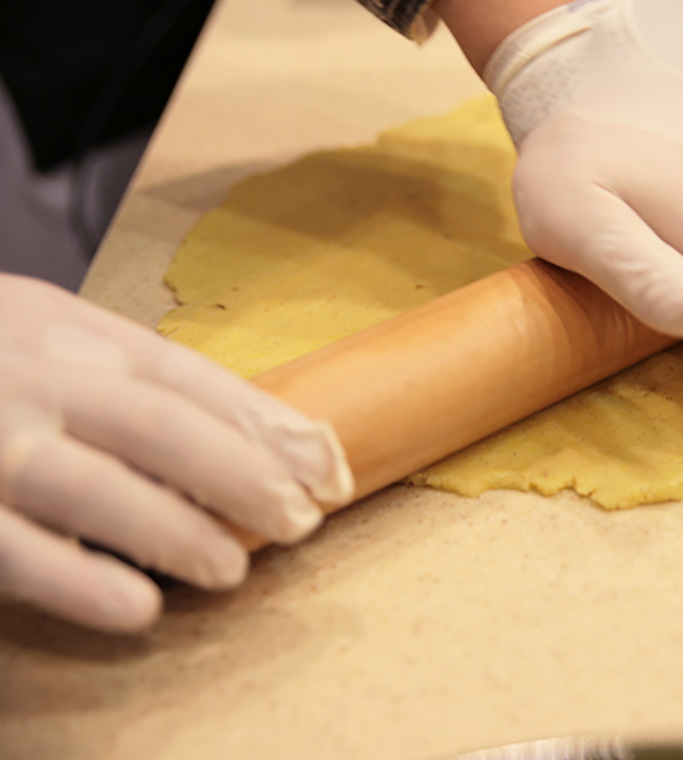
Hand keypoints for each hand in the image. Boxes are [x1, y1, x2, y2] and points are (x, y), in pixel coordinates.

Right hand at [0, 274, 352, 631]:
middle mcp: (20, 369)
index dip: (261, 419)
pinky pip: (13, 549)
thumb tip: (242, 431)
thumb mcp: (30, 337)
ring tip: (234, 570)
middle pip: (158, 424)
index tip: (324, 461)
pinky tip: (139, 606)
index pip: (181, 372)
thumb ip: (113, 374)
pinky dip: (80, 580)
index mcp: (52, 322)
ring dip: (177, 530)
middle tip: (301, 520)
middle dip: (242, 474)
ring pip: (96, 486)